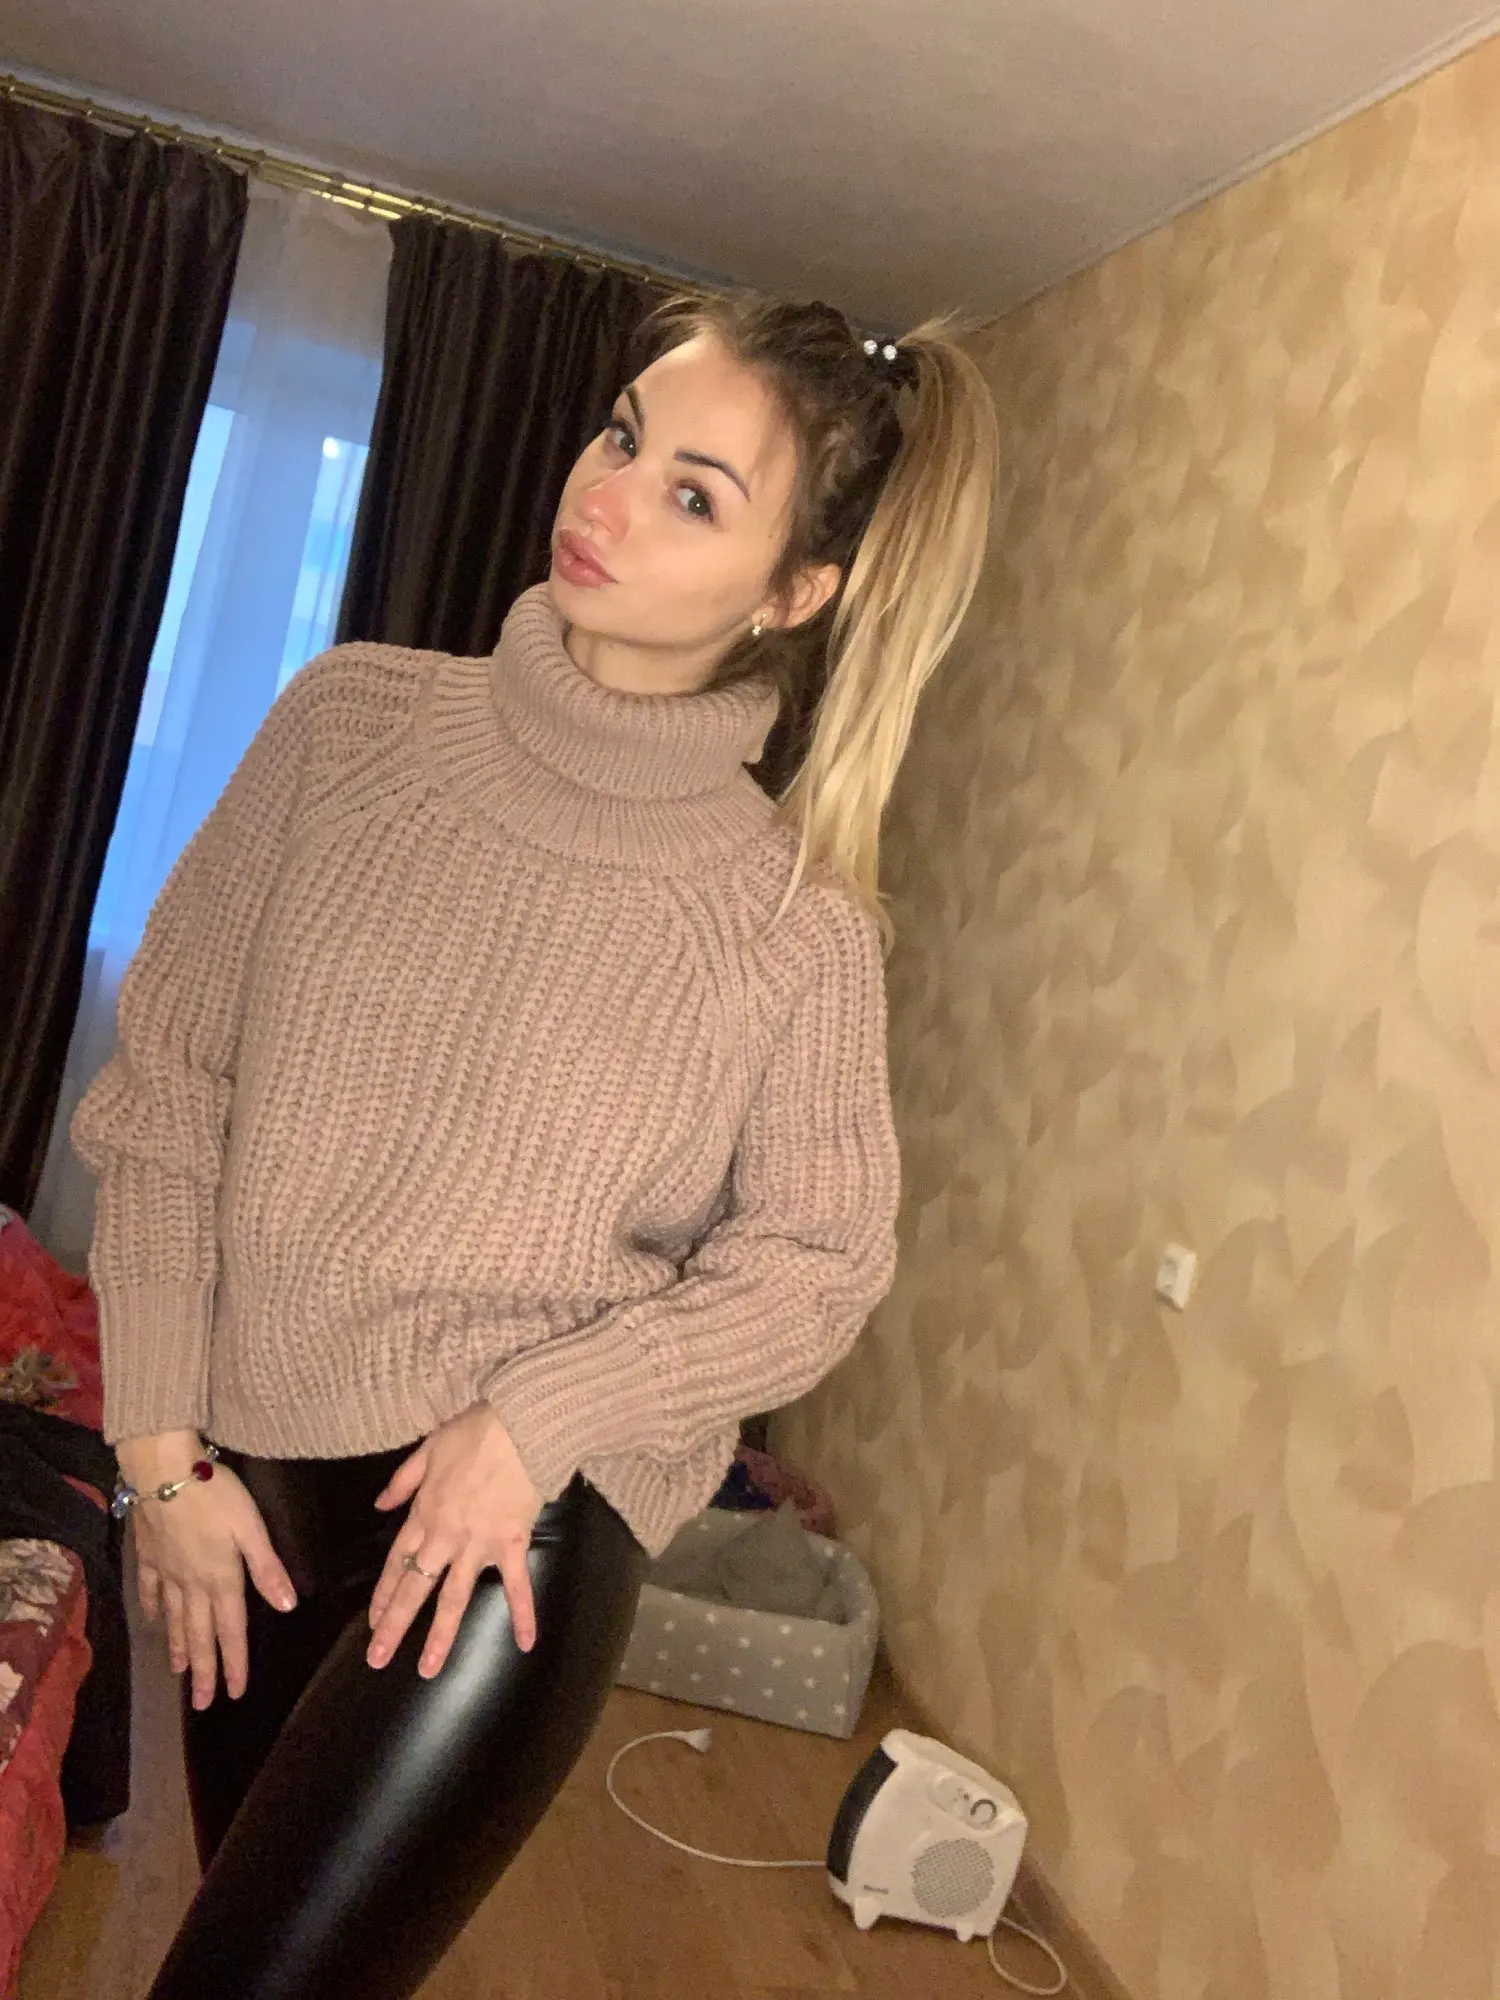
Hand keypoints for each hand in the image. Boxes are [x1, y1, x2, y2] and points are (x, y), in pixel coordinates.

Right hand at [117, 1431, 296, 1708]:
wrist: (162, 1472)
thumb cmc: (215, 1494)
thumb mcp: (251, 1528)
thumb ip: (268, 1568)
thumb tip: (288, 1606)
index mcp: (222, 1579)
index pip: (232, 1630)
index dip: (235, 1663)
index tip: (235, 1693)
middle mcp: (192, 1584)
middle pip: (200, 1634)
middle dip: (204, 1671)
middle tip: (203, 1704)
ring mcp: (167, 1572)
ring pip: (175, 1619)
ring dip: (180, 1648)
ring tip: (180, 1674)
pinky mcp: (149, 1556)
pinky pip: (150, 1590)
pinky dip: (153, 1610)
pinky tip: (154, 1622)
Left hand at [366, 1403, 544, 1677]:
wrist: (520, 1424)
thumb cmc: (475, 1432)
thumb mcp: (427, 1448)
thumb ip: (402, 1481)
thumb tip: (379, 1506)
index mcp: (424, 1513)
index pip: (397, 1561)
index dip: (383, 1594)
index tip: (371, 1622)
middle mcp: (446, 1536)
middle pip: (415, 1587)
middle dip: (394, 1625)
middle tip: (377, 1660)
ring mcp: (479, 1543)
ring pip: (455, 1597)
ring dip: (440, 1635)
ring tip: (428, 1670)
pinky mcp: (512, 1543)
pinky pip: (517, 1585)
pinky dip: (523, 1614)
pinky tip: (526, 1644)